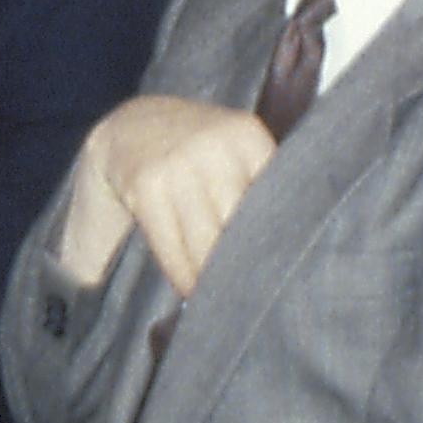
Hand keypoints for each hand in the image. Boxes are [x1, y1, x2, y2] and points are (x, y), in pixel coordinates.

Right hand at [53, 95, 279, 295]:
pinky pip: (172, 246)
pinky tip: (189, 288)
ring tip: (222, 297)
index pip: (273, 198)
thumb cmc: (197, 151)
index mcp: (246, 134)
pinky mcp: (146, 185)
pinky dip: (182, 274)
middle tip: (253, 292)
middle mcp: (214, 145)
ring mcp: (178, 164)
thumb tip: (292, 247)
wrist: (130, 124)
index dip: (277, 239)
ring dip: (213, 277)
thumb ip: (260, 183)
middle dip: (247, 261)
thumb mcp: (234, 147)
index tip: (280, 269)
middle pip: (241, 223)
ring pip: (207, 241)